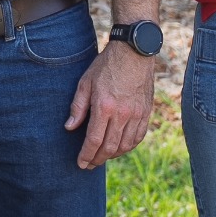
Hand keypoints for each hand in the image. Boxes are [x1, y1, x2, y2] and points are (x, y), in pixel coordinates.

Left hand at [65, 42, 156, 168]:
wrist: (134, 52)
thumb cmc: (106, 65)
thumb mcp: (85, 82)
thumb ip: (77, 107)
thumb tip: (69, 128)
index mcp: (104, 106)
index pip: (93, 140)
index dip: (86, 155)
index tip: (81, 164)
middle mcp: (122, 114)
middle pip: (109, 147)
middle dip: (97, 159)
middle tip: (89, 164)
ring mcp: (137, 114)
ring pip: (125, 146)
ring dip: (113, 155)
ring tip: (102, 157)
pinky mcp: (146, 112)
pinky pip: (138, 137)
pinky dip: (128, 146)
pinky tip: (120, 148)